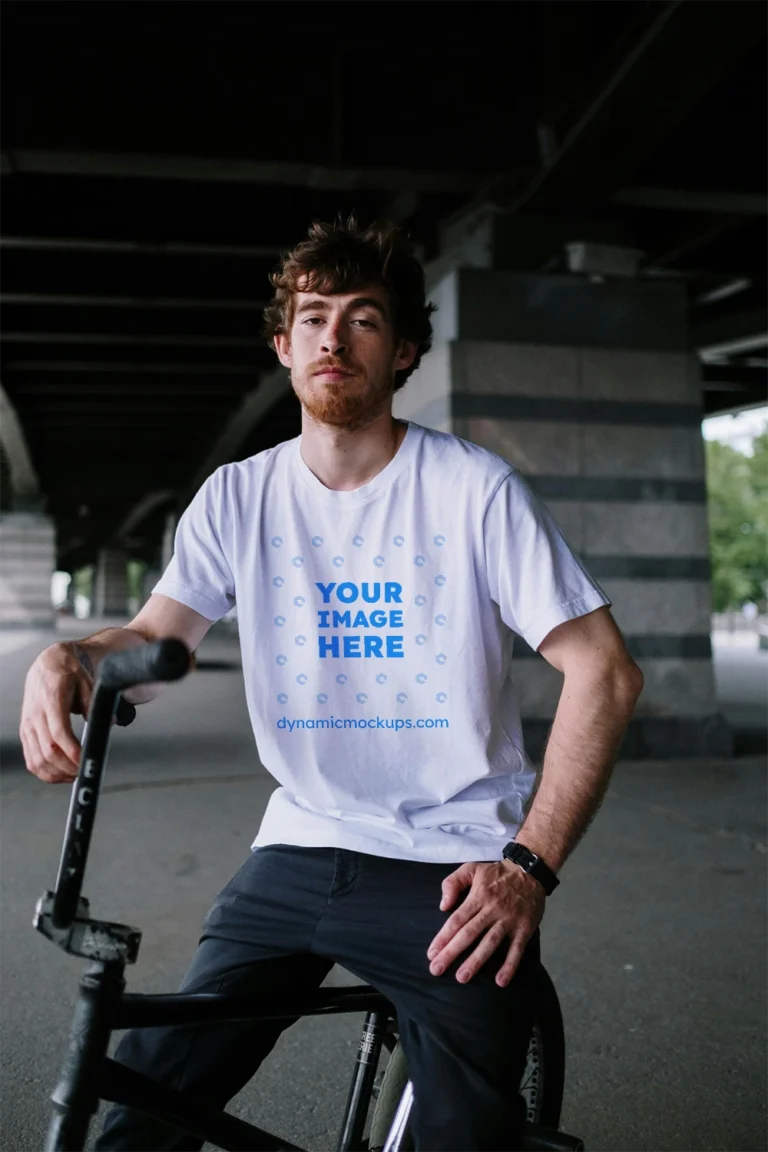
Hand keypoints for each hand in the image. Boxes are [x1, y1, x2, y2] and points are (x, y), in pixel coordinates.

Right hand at [19, 643, 91, 782]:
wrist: (48, 663)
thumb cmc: (68, 671)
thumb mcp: (87, 681)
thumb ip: (94, 704)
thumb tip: (109, 723)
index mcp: (51, 700)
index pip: (59, 733)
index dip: (72, 751)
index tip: (85, 761)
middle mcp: (36, 715)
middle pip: (48, 751)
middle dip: (68, 766)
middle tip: (84, 771)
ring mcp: (28, 725)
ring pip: (36, 759)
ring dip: (56, 773)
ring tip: (74, 775)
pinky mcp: (26, 731)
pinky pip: (30, 758)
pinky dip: (43, 771)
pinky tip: (59, 773)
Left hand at [426, 860, 544, 987]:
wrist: (530, 871)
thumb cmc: (497, 873)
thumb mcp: (471, 868)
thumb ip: (452, 883)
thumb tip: (443, 906)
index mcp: (477, 896)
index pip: (457, 920)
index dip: (443, 937)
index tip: (431, 954)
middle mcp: (492, 909)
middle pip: (469, 933)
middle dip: (452, 953)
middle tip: (437, 970)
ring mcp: (509, 920)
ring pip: (490, 943)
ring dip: (476, 961)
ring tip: (462, 977)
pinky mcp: (524, 928)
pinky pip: (517, 949)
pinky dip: (510, 965)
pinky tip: (500, 981)